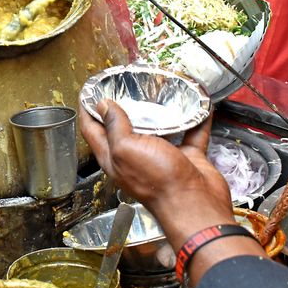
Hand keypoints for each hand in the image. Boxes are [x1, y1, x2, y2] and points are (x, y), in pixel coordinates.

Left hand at [80, 99, 234, 240]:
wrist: (195, 204)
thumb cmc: (158, 181)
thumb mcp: (127, 149)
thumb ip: (114, 127)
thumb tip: (103, 106)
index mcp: (114, 156)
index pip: (92, 129)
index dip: (87, 109)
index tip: (89, 90)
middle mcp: (135, 156)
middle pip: (125, 127)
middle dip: (123, 105)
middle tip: (124, 83)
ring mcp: (162, 157)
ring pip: (159, 127)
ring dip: (161, 110)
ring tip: (161, 87)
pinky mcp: (186, 157)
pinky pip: (190, 133)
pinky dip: (196, 118)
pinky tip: (199, 102)